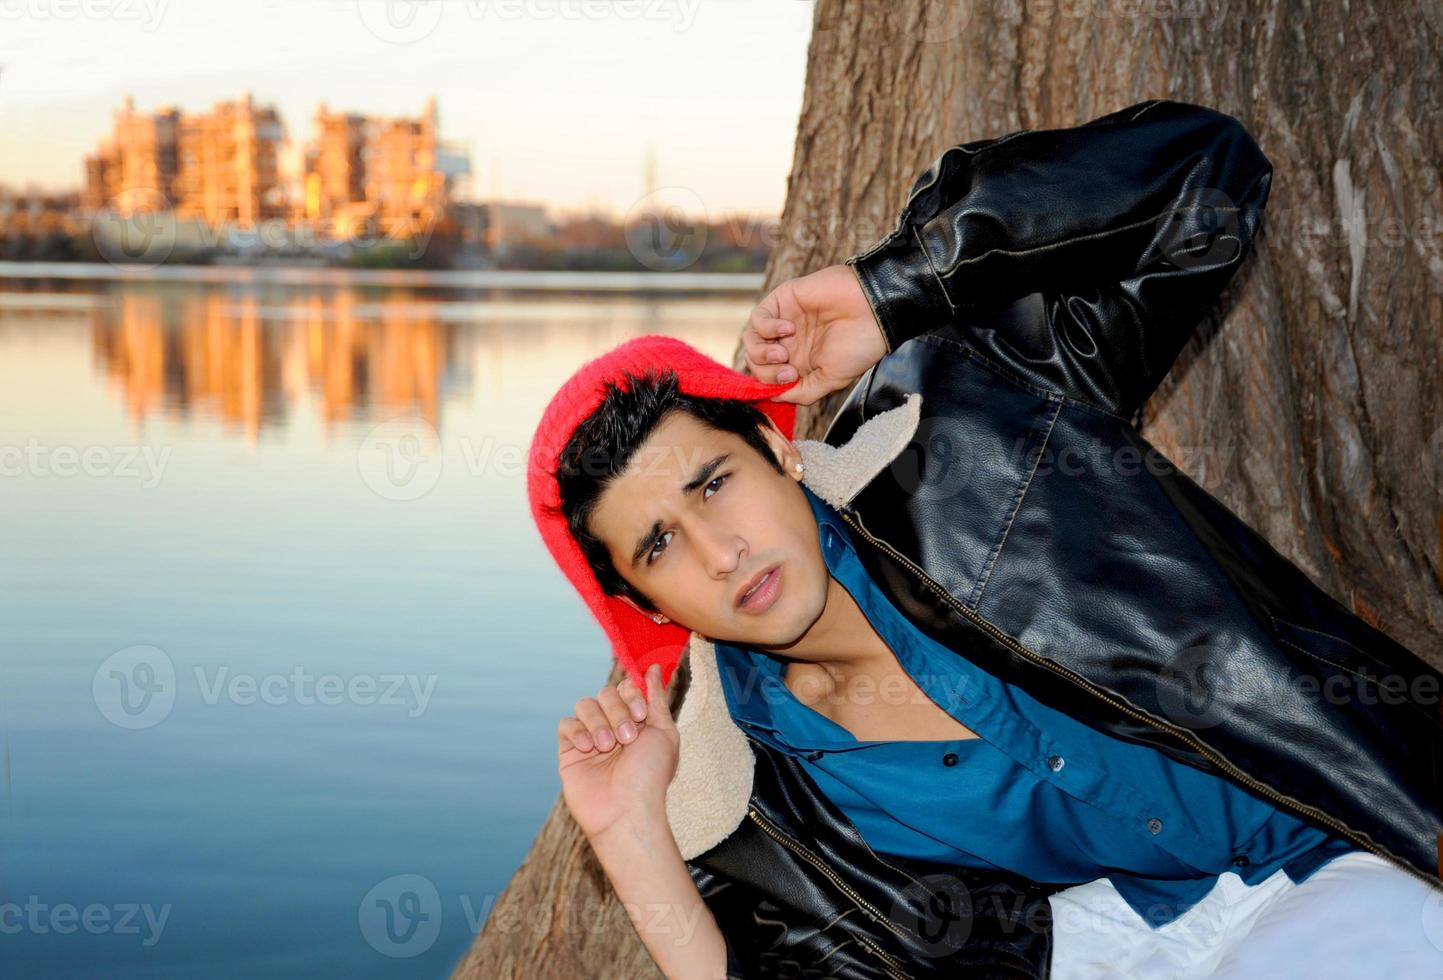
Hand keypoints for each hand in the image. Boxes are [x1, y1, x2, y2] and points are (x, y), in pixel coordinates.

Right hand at [557, 663, 679, 842]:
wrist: (627, 811)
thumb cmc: (650, 776)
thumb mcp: (664, 732)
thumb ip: (656, 698)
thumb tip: (652, 667)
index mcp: (635, 720)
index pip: (625, 687)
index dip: (631, 695)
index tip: (640, 716)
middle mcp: (612, 725)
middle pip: (605, 693)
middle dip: (617, 712)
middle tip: (626, 738)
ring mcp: (590, 738)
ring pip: (584, 704)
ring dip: (598, 722)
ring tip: (607, 747)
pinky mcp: (569, 752)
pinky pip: (565, 724)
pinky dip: (578, 732)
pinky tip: (589, 749)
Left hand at [743, 263, 887, 406]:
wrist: (874, 312)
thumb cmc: (859, 346)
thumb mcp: (831, 380)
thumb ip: (802, 392)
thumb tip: (773, 396)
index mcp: (799, 363)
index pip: (767, 378)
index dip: (770, 385)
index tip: (791, 381)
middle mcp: (789, 343)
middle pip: (756, 362)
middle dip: (766, 371)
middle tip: (789, 370)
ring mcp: (783, 322)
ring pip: (751, 341)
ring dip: (762, 352)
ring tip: (783, 353)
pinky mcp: (783, 301)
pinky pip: (758, 317)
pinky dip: (767, 327)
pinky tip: (789, 328)